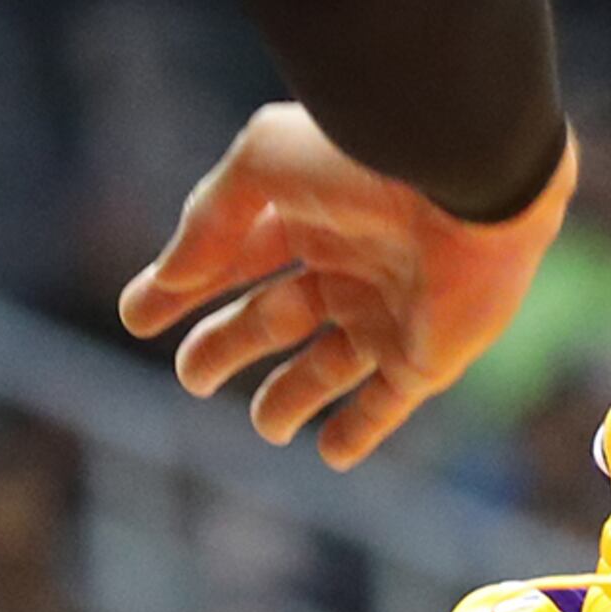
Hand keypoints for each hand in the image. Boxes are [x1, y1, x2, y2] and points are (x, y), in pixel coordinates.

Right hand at [121, 103, 577, 468]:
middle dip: (227, 346)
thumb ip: (210, 220)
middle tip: (189, 376)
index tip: (136, 318)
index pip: (232, 257)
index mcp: (310, 211)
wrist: (474, 182)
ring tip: (265, 423)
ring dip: (292, 398)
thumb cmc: (365, 160)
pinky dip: (359, 431)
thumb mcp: (265, 165)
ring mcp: (390, 311)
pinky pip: (387, 404)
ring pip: (328, 367)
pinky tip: (329, 451)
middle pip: (273, 317)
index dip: (180, 287)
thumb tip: (164, 277)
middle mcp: (349, 261)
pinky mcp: (428, 356)